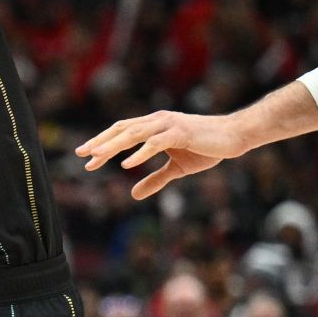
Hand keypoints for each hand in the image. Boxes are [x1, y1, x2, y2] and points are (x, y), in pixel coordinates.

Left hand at [77, 110, 247, 198]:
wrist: (235, 137)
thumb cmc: (206, 148)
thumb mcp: (176, 169)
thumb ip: (155, 180)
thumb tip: (134, 195)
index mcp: (154, 126)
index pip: (122, 132)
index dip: (104, 144)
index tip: (86, 158)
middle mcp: (158, 121)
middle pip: (122, 130)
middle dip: (101, 143)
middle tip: (81, 155)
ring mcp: (169, 125)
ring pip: (134, 133)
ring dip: (113, 145)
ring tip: (96, 156)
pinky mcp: (181, 133)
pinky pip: (156, 143)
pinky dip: (140, 153)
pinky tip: (126, 165)